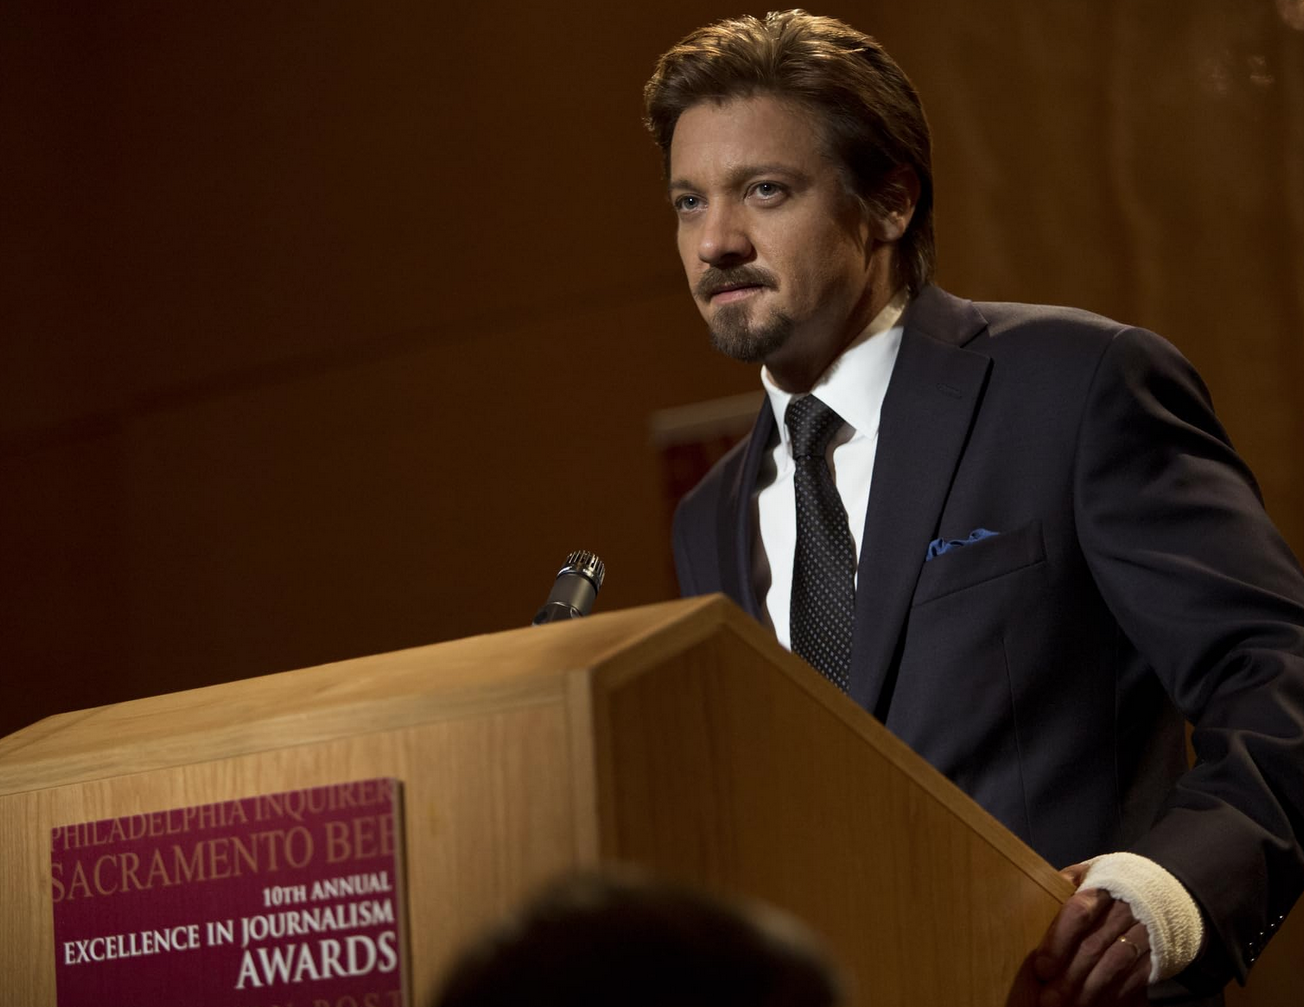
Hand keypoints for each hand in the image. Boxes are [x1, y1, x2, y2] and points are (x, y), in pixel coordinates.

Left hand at [1032, 862, 1150, 1005]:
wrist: (1161, 894)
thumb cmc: (1110, 887)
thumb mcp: (1088, 874)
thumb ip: (1065, 884)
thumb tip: (1038, 895)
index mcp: (1102, 887)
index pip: (1077, 913)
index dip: (1058, 942)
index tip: (1042, 968)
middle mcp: (1125, 909)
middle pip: (1093, 946)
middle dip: (1069, 976)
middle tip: (1049, 998)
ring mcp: (1144, 933)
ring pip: (1114, 965)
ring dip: (1089, 990)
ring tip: (1070, 1006)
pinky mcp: (1157, 955)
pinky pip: (1134, 978)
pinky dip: (1114, 995)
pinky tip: (1096, 1004)